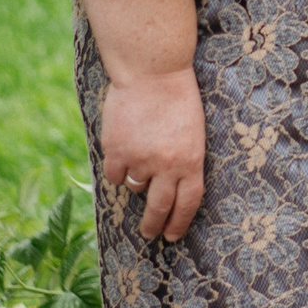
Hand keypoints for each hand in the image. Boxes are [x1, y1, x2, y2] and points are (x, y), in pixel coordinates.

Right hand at [100, 66, 206, 241]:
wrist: (153, 72)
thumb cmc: (178, 98)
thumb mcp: (194, 132)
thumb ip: (184, 160)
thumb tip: (171, 188)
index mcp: (192, 161)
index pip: (188, 203)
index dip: (180, 223)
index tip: (173, 236)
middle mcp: (167, 166)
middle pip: (159, 208)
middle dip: (154, 225)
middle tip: (149, 233)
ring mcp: (140, 160)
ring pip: (135, 187)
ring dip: (137, 179)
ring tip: (141, 155)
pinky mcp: (116, 151)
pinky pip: (114, 174)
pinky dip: (117, 168)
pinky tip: (122, 150)